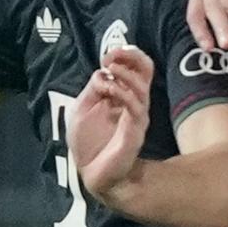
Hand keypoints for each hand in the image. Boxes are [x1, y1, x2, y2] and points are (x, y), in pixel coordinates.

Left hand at [67, 46, 153, 197]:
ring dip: (124, 74)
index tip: (107, 57)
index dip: (125, 55)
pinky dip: (124, 94)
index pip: (135, 66)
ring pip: (141, 86)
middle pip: (146, 69)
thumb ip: (93, 88)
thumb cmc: (88, 140)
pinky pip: (136, 106)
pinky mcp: (136, 129)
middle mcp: (134, 100)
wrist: (93, 171)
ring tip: (110, 70)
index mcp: (122, 92)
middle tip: (112, 57)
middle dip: (131, 57)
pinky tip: (110, 93)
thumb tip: (103, 71)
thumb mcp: (82, 108)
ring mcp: (137, 114)